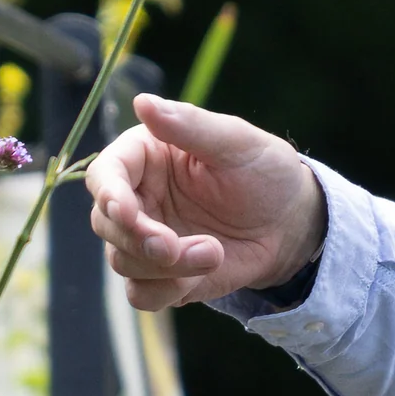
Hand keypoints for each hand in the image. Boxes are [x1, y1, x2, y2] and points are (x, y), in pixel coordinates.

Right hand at [86, 91, 329, 314]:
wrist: (289, 223)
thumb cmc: (264, 172)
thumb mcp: (236, 141)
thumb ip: (189, 125)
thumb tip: (143, 102)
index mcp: (145, 157)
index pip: (105, 174)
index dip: (109, 194)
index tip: (126, 211)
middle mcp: (137, 197)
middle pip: (105, 223)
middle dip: (136, 239)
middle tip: (172, 248)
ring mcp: (146, 239)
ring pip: (121, 261)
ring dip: (163, 267)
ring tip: (213, 253)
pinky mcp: (161, 275)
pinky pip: (141, 293)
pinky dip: (164, 291)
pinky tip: (202, 274)